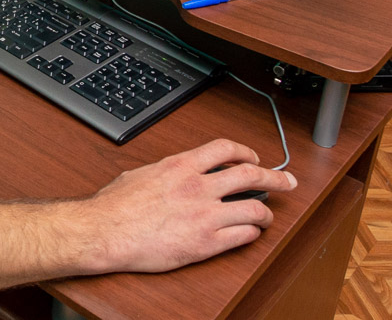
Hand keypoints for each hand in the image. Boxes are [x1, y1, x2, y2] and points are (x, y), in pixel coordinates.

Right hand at [84, 139, 296, 273]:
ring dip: (267, 212)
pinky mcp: (206, 243)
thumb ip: (162, 173)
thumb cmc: (114, 207)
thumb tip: (168, 174)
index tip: (254, 158)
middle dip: (275, 177)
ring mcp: (204, 215)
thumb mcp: (139, 175)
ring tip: (268, 216)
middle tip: (286, 182)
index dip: (246, 152)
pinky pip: (243, 236)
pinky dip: (252, 234)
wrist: (105, 232)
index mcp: (180, 167)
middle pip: (251, 174)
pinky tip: (249, 234)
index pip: (225, 149)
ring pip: (255, 208)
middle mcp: (197, 187)